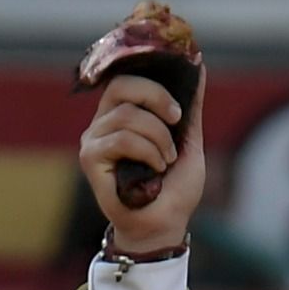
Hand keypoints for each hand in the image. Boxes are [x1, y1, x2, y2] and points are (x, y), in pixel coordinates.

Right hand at [77, 65, 207, 253]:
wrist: (165, 224)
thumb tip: (197, 65)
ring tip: (167, 160)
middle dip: (156, 99)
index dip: (154, 84)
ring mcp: (94, 139)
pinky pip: (121, 139)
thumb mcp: (189, 141)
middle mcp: (103, 122)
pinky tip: (155, 170)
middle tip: (176, 122)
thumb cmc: (174, 187)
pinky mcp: (91, 158)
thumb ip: (190, 107)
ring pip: (126, 116)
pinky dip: (148, 152)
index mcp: (123, 113)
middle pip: (121, 86)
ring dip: (158, 137)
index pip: (127, 77)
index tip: (178, 110)